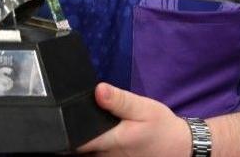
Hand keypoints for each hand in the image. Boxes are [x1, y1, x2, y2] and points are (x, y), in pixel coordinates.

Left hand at [75, 83, 190, 155]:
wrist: (179, 148)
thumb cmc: (161, 128)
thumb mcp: (143, 108)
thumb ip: (119, 100)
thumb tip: (98, 90)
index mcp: (112, 141)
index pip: (76, 141)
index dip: (64, 130)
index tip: (60, 117)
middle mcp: (107, 156)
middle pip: (78, 148)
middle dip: (72, 134)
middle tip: (74, 117)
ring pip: (86, 153)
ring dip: (82, 142)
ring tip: (84, 126)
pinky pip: (95, 155)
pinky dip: (92, 147)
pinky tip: (98, 136)